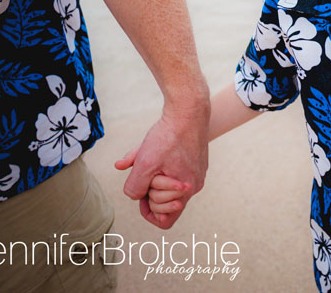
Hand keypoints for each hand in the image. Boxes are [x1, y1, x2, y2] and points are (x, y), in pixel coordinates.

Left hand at [114, 101, 208, 228]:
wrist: (189, 110)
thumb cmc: (168, 137)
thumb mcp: (144, 164)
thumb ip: (135, 187)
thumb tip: (135, 195)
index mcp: (186, 190)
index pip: (165, 220)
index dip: (149, 212)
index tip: (142, 196)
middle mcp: (194, 185)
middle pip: (165, 204)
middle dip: (151, 191)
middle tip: (148, 171)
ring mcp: (196, 172)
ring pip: (167, 186)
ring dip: (153, 176)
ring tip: (148, 158)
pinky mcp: (195, 160)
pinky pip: (173, 172)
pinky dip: (160, 166)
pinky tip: (155, 150)